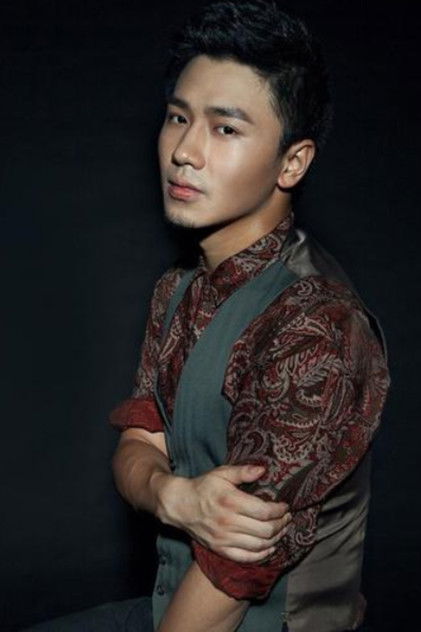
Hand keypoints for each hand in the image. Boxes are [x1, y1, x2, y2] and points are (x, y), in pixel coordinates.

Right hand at [153, 464, 291, 562]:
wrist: (180, 505)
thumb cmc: (203, 486)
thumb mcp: (222, 473)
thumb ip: (243, 471)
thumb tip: (263, 470)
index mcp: (230, 501)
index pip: (264, 511)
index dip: (280, 511)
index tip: (285, 507)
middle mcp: (228, 522)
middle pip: (265, 530)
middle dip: (281, 525)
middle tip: (287, 518)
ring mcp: (223, 539)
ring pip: (259, 546)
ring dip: (276, 539)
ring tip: (281, 530)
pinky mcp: (220, 549)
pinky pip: (246, 557)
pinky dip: (262, 555)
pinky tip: (270, 547)